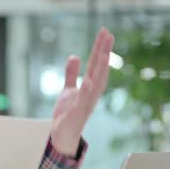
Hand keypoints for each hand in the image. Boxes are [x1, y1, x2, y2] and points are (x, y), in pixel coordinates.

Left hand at [50, 28, 114, 155]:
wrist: (62, 136)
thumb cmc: (67, 114)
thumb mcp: (68, 90)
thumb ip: (71, 74)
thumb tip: (74, 56)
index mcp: (89, 87)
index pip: (96, 64)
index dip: (100, 48)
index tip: (105, 32)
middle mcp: (92, 93)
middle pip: (99, 70)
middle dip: (104, 52)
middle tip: (108, 34)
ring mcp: (86, 103)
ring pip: (96, 84)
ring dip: (101, 70)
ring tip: (104, 54)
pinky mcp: (77, 113)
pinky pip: (83, 101)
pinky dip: (86, 91)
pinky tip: (88, 80)